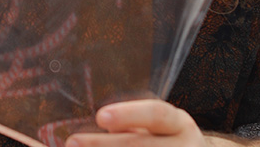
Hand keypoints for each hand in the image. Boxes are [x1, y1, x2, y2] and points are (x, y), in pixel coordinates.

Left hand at [66, 99, 207, 145]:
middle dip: (104, 145)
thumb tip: (99, 123)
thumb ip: (133, 123)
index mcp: (179, 124)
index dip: (128, 115)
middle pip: (142, 145)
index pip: (156, 115)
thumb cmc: (164, 139)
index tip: (100, 117)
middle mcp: (186, 146)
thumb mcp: (156, 126)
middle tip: (73, 142)